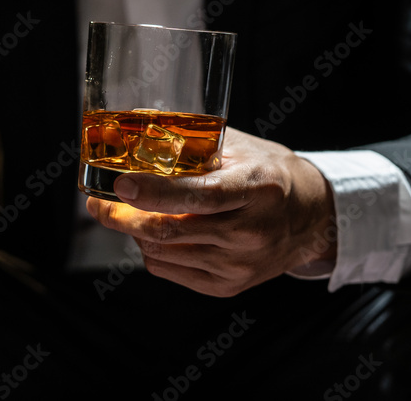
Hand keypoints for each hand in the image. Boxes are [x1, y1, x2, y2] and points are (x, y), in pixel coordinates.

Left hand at [86, 127, 336, 296]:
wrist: (311, 217)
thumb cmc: (269, 173)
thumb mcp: (239, 147)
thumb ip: (192, 141)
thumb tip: (135, 125)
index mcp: (257, 188)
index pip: (199, 195)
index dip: (154, 192)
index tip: (120, 184)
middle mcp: (250, 231)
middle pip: (170, 231)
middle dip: (124, 217)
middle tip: (99, 204)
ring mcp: (240, 264)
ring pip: (162, 253)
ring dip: (135, 232)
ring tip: (131, 212)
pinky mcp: (228, 286)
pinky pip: (169, 270)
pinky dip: (151, 250)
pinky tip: (156, 231)